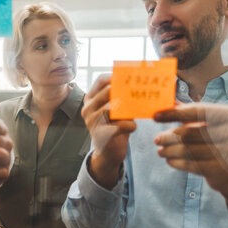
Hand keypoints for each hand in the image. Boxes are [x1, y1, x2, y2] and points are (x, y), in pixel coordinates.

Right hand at [82, 74, 136, 188]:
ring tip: (134, 114)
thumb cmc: (115, 126)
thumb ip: (121, 97)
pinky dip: (130, 125)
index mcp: (90, 99)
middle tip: (137, 95)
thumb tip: (140, 84)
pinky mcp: (100, 134)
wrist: (109, 151)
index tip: (130, 79)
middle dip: (124, 93)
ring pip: (112, 108)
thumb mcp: (116, 108)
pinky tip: (133, 127)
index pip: (101, 80)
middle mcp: (87, 108)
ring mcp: (92, 122)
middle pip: (107, 91)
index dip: (116, 77)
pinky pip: (120, 125)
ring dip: (128, 110)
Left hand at [154, 103, 227, 196]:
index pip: (197, 111)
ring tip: (161, 151)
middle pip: (190, 133)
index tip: (155, 116)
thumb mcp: (211, 124)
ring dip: (169, 151)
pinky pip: (191, 165)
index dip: (174, 113)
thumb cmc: (219, 142)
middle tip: (156, 139)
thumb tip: (167, 102)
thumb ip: (191, 112)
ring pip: (188, 150)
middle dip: (169, 136)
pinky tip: (170, 160)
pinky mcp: (222, 171)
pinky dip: (176, 162)